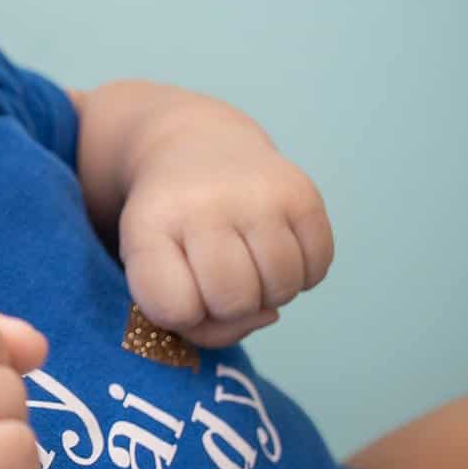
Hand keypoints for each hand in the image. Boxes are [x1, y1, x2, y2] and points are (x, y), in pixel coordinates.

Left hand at [117, 130, 334, 348]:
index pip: (174, 307)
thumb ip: (193, 320)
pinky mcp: (302, 193)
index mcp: (151, 224)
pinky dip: (300, 275)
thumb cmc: (172, 227)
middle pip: (233, 302)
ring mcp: (259, 196)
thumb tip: (268, 316)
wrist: (196, 148)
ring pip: (281, 290)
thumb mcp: (151, 268)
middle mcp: (206, 204)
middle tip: (216, 277)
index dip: (181, 315)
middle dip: (228, 307)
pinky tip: (273, 250)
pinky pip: (317, 270)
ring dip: (268, 294)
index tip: (177, 285)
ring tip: (247, 264)